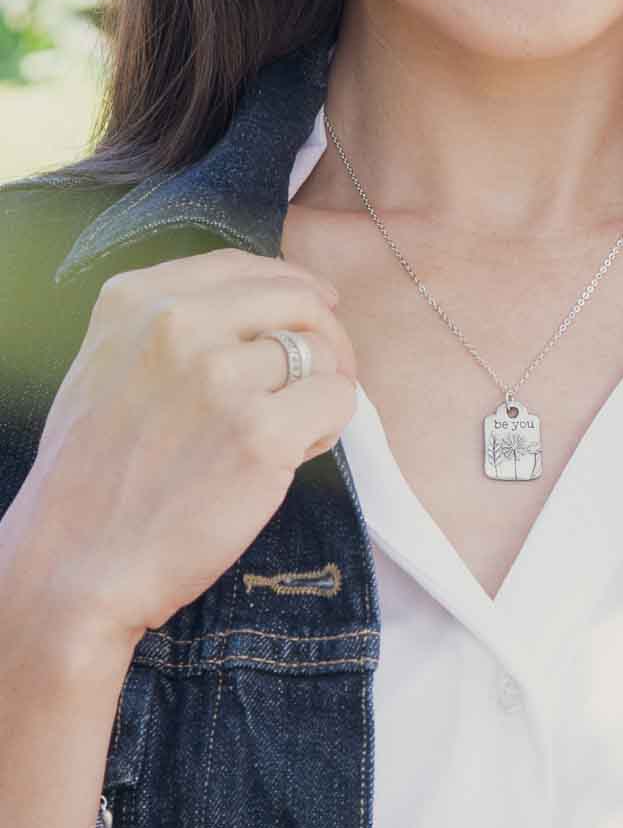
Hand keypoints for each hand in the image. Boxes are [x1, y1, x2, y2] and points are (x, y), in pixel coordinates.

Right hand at [6, 249, 357, 641]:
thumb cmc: (99, 475)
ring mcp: (221, 377)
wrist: (77, 561)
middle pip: (300, 300)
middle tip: (322, 379)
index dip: (295, 287)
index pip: (245, 266)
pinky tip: (293, 456)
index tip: (316, 310)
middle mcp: (178, 325)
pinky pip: (339, 402)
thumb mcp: (111, 366)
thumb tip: (266, 306)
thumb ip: (173, 327)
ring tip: (288, 433)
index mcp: (136, 300)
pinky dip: (329, 429)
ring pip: (326, 354)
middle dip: (327, 337)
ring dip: (322, 393)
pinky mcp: (261, 433)